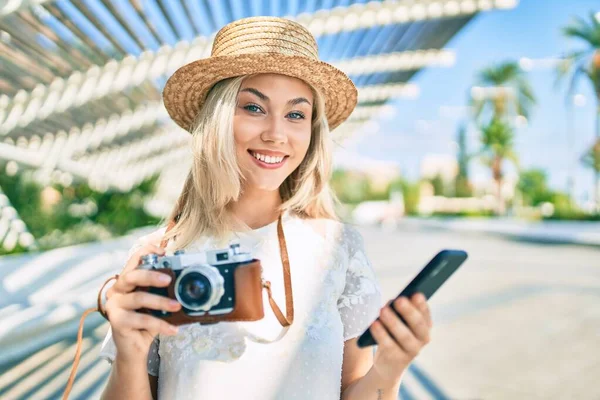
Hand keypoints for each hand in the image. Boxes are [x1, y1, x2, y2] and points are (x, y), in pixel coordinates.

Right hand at [104, 244, 181, 362]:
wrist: (135, 348)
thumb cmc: (147, 322)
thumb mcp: (156, 303)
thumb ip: (164, 291)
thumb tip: (188, 282)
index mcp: (126, 281)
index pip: (133, 260)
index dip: (147, 251)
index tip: (163, 251)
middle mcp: (116, 290)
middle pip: (132, 276)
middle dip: (151, 275)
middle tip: (169, 280)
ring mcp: (114, 306)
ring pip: (139, 298)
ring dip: (161, 302)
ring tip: (177, 306)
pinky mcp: (116, 321)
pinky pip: (141, 320)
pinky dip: (160, 324)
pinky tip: (173, 329)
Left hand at [370, 293, 431, 384]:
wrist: (388, 364)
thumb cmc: (394, 335)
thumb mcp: (398, 322)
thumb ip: (398, 312)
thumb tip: (392, 301)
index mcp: (425, 326)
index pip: (425, 314)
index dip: (421, 304)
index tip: (416, 293)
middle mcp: (423, 339)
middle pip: (417, 325)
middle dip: (408, 311)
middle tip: (399, 299)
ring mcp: (412, 351)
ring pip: (404, 336)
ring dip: (393, 322)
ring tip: (383, 310)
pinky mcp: (398, 360)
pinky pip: (389, 346)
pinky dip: (381, 334)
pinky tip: (374, 323)